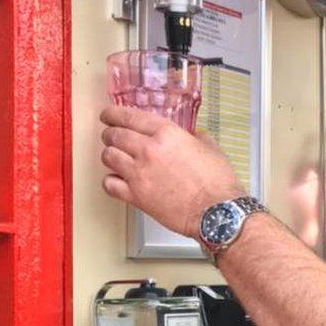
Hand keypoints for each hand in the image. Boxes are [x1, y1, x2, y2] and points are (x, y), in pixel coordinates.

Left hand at [99, 106, 245, 237]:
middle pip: (114, 135)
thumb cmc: (217, 183)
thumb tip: (192, 136)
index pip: (129, 117)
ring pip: (108, 157)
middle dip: (110, 134)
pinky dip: (110, 181)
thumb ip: (196, 138)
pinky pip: (109, 184)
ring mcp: (139, 173)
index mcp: (167, 134)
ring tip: (115, 158)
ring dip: (110, 155)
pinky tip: (117, 180)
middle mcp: (149, 150)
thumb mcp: (211, 149)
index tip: (109, 115)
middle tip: (111, 136)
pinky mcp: (136, 196)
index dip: (114, 114)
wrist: (217, 211)